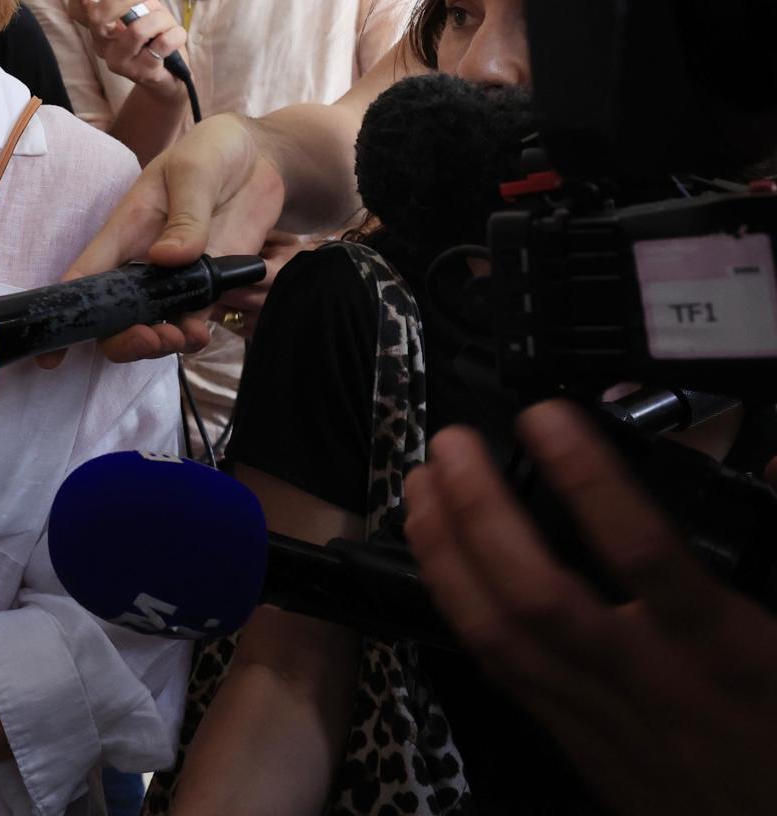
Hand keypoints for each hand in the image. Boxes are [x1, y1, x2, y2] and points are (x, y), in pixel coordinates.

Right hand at [51, 112, 285, 362]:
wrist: (261, 158)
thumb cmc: (213, 152)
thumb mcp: (196, 170)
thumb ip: (185, 215)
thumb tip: (168, 258)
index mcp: (125, 231)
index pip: (85, 276)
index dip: (64, 314)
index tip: (52, 352)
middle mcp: (141, 262)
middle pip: (114, 315)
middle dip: (122, 338)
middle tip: (150, 337)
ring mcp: (175, 278)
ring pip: (150, 325)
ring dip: (158, 343)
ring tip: (180, 337)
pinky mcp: (208, 286)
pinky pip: (191, 321)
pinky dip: (191, 338)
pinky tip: (200, 334)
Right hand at [66, 0, 187, 89]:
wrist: (171, 75)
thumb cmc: (154, 38)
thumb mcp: (143, 13)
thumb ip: (134, 0)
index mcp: (100, 28)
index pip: (79, 12)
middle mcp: (104, 46)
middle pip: (99, 18)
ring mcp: (121, 62)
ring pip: (138, 29)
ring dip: (161, 19)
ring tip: (168, 25)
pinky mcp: (143, 73)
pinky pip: (163, 42)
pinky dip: (176, 34)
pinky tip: (175, 38)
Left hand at [403, 402, 776, 815]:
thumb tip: (772, 448)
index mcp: (727, 653)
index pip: (644, 553)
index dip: (587, 480)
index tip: (546, 418)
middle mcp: (652, 684)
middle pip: (538, 594)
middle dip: (480, 512)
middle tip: (449, 444)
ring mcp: (603, 718)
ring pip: (500, 634)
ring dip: (446, 552)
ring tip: (420, 484)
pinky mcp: (573, 742)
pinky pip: (499, 670)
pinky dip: (456, 605)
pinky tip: (435, 559)